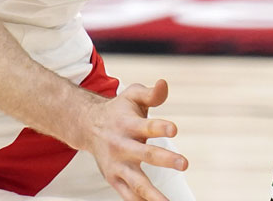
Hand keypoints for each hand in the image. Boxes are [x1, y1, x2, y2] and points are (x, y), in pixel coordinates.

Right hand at [84, 79, 188, 200]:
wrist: (88, 126)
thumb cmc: (119, 111)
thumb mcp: (132, 95)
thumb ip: (151, 93)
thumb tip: (163, 84)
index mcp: (127, 124)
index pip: (145, 126)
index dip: (159, 127)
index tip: (174, 128)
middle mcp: (121, 146)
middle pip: (144, 154)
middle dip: (164, 159)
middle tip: (184, 164)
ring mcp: (117, 165)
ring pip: (136, 183)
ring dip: (153, 195)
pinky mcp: (114, 179)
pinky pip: (129, 196)